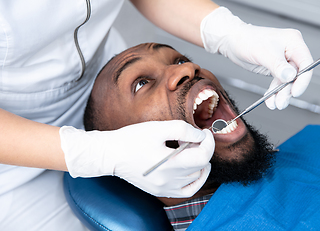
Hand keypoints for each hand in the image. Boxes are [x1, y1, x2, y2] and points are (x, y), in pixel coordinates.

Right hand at [59, 120, 214, 197]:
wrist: (110, 154)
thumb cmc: (131, 139)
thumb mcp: (158, 127)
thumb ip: (183, 130)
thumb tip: (201, 136)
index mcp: (168, 164)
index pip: (203, 156)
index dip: (209, 142)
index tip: (205, 132)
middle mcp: (168, 180)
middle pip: (200, 166)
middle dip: (203, 148)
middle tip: (195, 137)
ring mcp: (164, 188)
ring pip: (196, 177)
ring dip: (199, 162)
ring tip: (190, 149)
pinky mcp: (160, 191)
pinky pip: (187, 191)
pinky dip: (195, 179)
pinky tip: (192, 169)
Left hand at [201, 7, 313, 109]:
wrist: (233, 41)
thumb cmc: (247, 40)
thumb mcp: (263, 53)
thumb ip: (278, 66)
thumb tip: (291, 76)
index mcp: (294, 41)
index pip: (306, 63)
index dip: (303, 79)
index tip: (295, 92)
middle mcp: (291, 50)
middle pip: (297, 75)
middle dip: (288, 90)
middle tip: (281, 102)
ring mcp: (283, 60)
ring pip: (287, 81)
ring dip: (280, 94)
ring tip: (274, 104)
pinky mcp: (275, 67)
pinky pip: (278, 82)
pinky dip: (274, 91)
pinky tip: (270, 99)